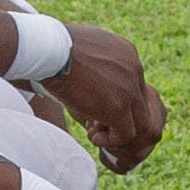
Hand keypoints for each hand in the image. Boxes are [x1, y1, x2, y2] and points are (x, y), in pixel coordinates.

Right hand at [43, 23, 166, 169]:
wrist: (50, 51)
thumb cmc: (55, 48)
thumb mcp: (84, 50)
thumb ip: (94, 64)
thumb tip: (85, 75)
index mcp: (127, 54)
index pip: (133, 84)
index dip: (117, 99)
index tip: (95, 104)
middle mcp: (135, 70)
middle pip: (140, 104)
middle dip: (120, 117)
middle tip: (96, 122)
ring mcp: (130, 90)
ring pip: (138, 122)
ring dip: (118, 131)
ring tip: (95, 133)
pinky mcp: (119, 109)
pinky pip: (126, 134)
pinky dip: (111, 140)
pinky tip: (93, 137)